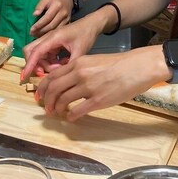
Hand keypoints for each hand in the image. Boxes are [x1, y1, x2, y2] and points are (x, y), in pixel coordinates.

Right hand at [21, 17, 99, 80]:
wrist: (92, 24)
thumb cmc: (86, 34)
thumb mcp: (80, 51)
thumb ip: (70, 65)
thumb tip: (61, 78)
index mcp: (53, 38)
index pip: (36, 52)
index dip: (29, 65)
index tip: (24, 76)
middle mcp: (48, 38)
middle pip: (31, 51)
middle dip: (34, 64)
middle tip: (45, 73)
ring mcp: (50, 41)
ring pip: (39, 55)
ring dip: (46, 65)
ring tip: (61, 66)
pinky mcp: (53, 45)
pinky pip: (46, 56)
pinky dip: (51, 62)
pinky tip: (63, 62)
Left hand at [29, 0, 73, 36]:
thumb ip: (39, 6)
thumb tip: (34, 14)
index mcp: (57, 5)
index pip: (47, 17)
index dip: (39, 24)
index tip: (31, 29)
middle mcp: (63, 13)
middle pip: (51, 25)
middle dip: (41, 31)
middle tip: (32, 34)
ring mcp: (66, 18)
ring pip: (55, 29)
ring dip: (45, 34)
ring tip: (36, 35)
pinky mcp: (68, 22)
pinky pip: (59, 30)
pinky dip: (51, 34)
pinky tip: (44, 36)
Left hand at [34, 46, 166, 120]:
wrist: (138, 67)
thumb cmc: (118, 64)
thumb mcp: (94, 61)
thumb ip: (78, 70)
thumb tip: (65, 82)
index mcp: (78, 63)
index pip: (52, 76)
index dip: (43, 88)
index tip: (39, 96)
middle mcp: (80, 74)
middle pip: (54, 88)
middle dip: (46, 100)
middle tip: (46, 108)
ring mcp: (89, 87)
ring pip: (63, 100)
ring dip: (57, 109)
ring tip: (57, 113)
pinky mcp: (98, 100)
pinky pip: (77, 110)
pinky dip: (71, 116)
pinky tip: (71, 117)